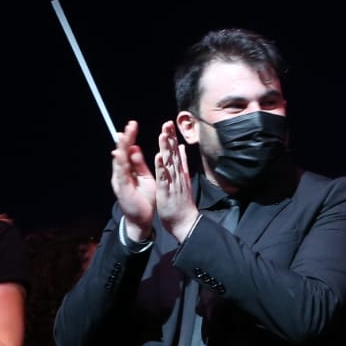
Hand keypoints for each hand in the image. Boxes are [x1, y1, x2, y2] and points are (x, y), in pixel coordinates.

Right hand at [111, 121, 157, 237]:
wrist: (141, 219)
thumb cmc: (144, 198)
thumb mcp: (144, 177)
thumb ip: (139, 164)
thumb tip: (134, 147)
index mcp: (128, 170)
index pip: (129, 150)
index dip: (130, 137)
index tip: (133, 124)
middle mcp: (121, 173)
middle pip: (122, 152)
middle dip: (125, 138)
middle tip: (129, 125)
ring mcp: (120, 181)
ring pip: (119, 161)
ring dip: (121, 148)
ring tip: (122, 136)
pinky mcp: (122, 189)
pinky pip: (120, 174)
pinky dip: (120, 164)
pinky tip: (120, 154)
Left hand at [153, 121, 199, 242]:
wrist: (186, 222)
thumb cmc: (182, 203)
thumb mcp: (183, 179)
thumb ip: (183, 163)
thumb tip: (183, 148)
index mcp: (179, 172)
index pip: (175, 151)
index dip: (172, 137)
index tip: (169, 124)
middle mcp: (177, 175)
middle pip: (173, 153)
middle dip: (169, 138)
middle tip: (167, 122)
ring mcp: (173, 182)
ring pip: (169, 163)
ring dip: (166, 149)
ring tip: (163, 135)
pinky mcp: (167, 191)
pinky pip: (164, 178)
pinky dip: (162, 168)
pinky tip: (159, 157)